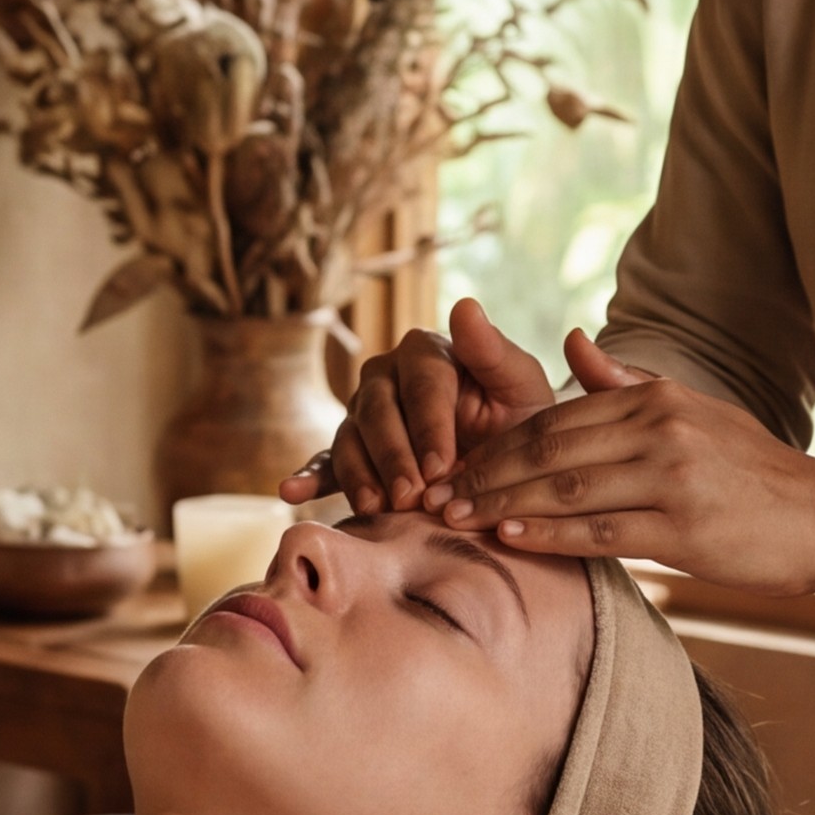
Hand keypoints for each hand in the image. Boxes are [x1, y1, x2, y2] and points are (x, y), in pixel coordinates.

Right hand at [291, 295, 554, 513]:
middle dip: (394, 457)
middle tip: (410, 498)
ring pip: (351, 438)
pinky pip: (326, 462)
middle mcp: (386, 375)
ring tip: (375, 509)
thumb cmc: (518, 420)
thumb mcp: (521, 387)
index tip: (442, 467)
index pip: (421, 386)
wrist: (509, 460)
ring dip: (361, 475)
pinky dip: (309, 478)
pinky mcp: (350, 449)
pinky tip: (292, 492)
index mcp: (426, 352)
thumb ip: (494, 350)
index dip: (430, 427)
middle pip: (378, 412)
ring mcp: (362, 412)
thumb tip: (465, 305)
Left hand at [445, 330, 814, 587]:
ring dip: (503, 506)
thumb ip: (625, 381)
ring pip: (566, 490)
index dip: (497, 442)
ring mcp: (671, 478)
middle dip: (485, 473)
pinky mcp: (682, 529)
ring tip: (456, 518)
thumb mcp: (693, 409)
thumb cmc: (753, 469)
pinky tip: (511, 539)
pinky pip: (601, 532)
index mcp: (655, 399)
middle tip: (435, 493)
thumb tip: (571, 340)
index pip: (555, 418)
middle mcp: (660, 430)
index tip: (453, 461)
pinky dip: (550, 534)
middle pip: (549, 450)